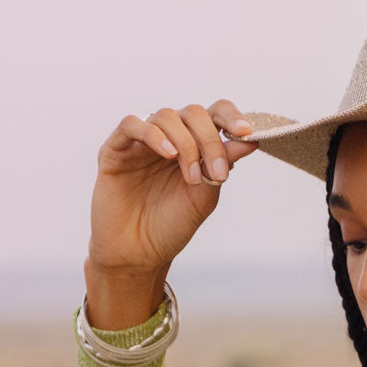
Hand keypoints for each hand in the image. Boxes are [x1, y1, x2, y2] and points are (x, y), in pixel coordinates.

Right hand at [86, 98, 258, 276]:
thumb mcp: (205, 197)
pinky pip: (132, 125)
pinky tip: (168, 154)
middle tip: (216, 173)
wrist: (138, 253)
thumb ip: (222, 166)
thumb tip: (250, 140)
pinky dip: (154, 135)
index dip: (231, 117)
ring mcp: (141, 142)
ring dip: (186, 144)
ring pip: (166, 116)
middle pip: (193, 113)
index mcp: (193, 146)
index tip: (246, 132)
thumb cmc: (170, 226)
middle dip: (210, 139)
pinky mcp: (116, 149)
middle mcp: (169, 138)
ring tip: (190, 177)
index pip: (213, 115)